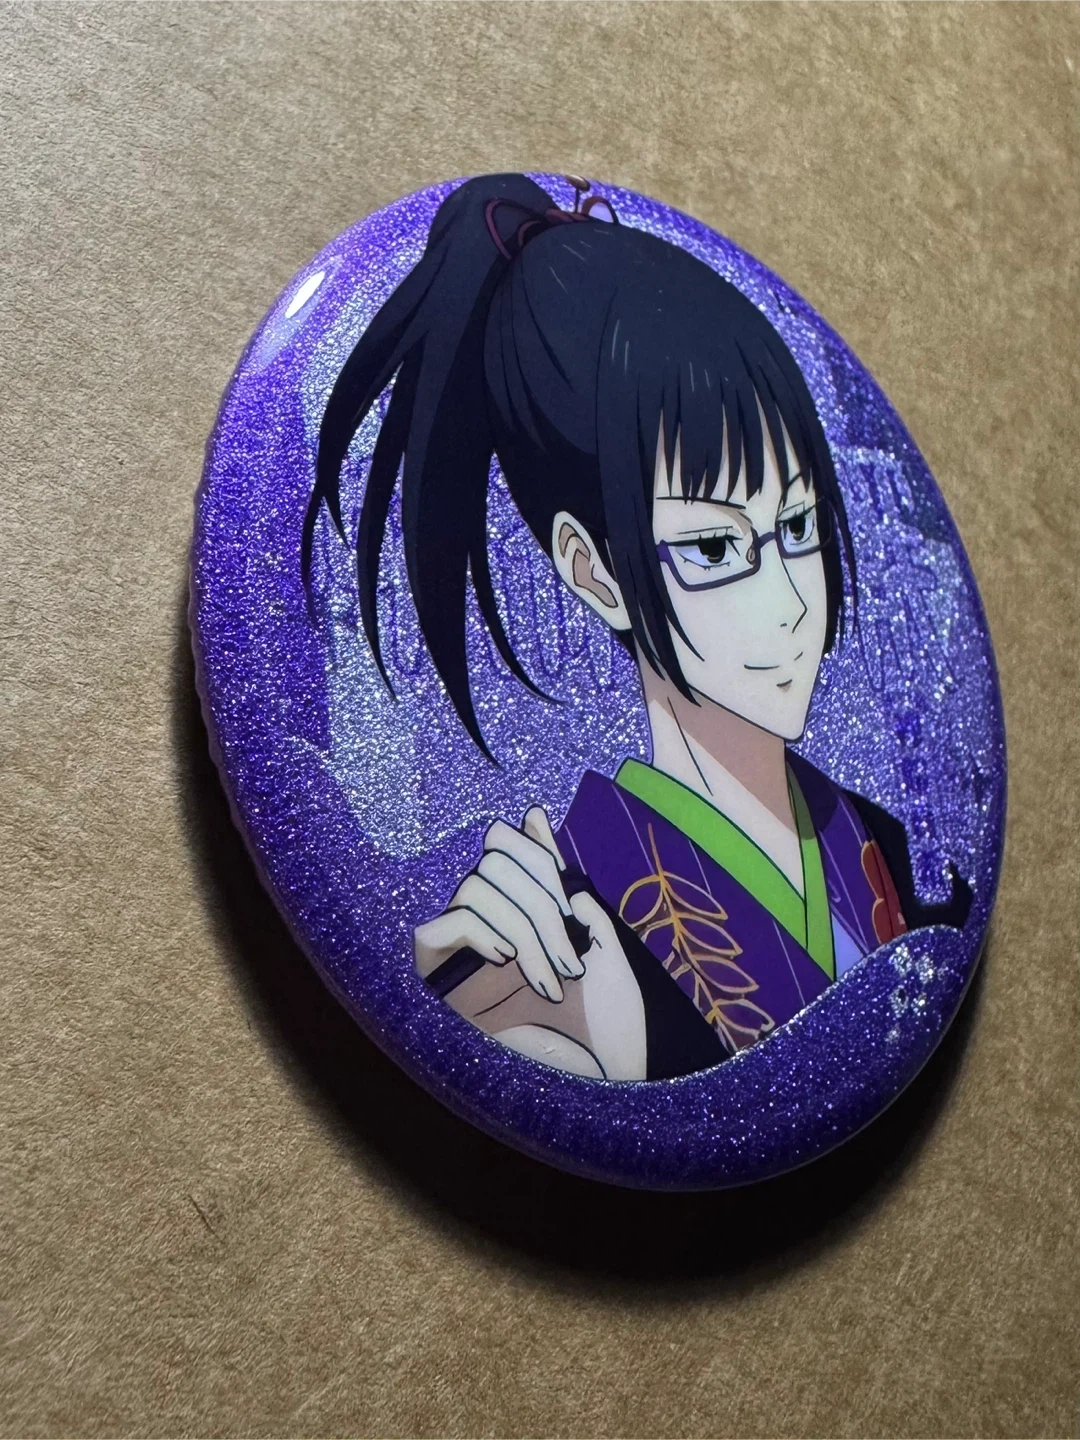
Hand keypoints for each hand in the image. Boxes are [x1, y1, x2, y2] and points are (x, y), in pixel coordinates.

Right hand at [414, 807, 587, 1001]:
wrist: (604, 1069)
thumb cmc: (606, 1011)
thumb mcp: (595, 933)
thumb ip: (563, 881)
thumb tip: (532, 816)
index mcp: (521, 909)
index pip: (505, 846)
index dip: (537, 856)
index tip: (572, 905)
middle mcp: (487, 924)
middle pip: (492, 863)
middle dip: (540, 905)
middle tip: (571, 960)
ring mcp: (460, 953)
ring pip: (473, 891)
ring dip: (522, 930)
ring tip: (551, 979)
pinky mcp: (437, 981)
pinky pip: (438, 929)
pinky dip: (478, 934)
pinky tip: (506, 961)